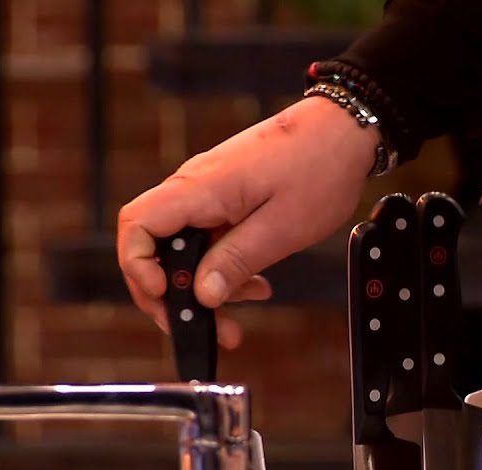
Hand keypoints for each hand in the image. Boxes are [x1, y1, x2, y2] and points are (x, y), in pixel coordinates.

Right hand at [118, 96, 378, 346]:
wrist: (344, 129)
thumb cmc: (318, 167)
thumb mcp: (281, 228)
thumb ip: (235, 261)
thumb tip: (201, 296)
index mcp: (200, 188)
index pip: (137, 225)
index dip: (138, 267)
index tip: (166, 296)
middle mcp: (195, 186)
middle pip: (154, 244)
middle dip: (174, 293)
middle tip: (204, 328)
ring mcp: (209, 192)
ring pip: (183, 248)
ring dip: (203, 287)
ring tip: (236, 319)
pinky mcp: (226, 198)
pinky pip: (207, 238)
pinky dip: (222, 267)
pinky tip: (253, 285)